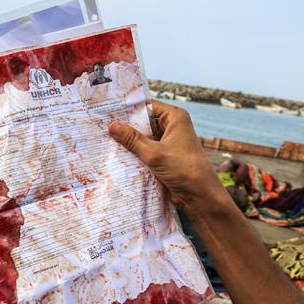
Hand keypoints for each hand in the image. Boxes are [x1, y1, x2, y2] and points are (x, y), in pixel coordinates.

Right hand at [108, 101, 226, 212]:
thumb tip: (112, 125)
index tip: (109, 112)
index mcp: (175, 117)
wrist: (199, 196)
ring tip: (106, 141)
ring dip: (129, 142)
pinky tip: (117, 155)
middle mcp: (172, 127)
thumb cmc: (183, 169)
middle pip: (144, 123)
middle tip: (103, 128)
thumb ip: (132, 139)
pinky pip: (145, 151)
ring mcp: (168, 142)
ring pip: (143, 138)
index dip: (129, 109)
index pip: (147, 107)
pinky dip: (135, 153)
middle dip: (127, 127)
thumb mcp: (154, 153)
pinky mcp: (164, 157)